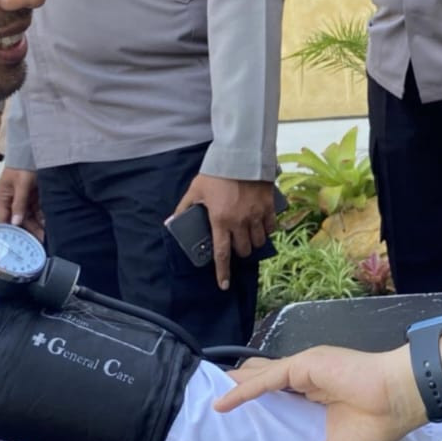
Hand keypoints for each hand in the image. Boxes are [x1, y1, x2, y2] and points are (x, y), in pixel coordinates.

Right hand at [0, 167, 44, 240]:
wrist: (33, 151)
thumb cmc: (23, 165)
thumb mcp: (21, 184)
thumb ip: (19, 203)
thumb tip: (16, 222)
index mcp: (3, 197)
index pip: (3, 218)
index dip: (9, 231)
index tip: (16, 244)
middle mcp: (12, 200)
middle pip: (19, 220)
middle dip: (28, 231)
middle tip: (37, 243)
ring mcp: (24, 198)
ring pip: (29, 217)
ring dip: (36, 226)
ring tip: (45, 238)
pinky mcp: (35, 196)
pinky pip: (38, 211)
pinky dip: (42, 218)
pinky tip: (48, 226)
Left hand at [170, 174, 274, 290]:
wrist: (241, 156)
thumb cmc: (216, 173)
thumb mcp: (196, 190)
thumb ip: (184, 208)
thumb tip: (170, 222)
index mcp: (220, 221)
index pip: (221, 253)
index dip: (222, 272)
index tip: (224, 285)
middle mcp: (239, 222)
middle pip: (243, 250)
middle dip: (239, 252)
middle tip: (235, 245)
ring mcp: (256, 215)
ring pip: (259, 242)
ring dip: (253, 243)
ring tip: (248, 237)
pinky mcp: (268, 207)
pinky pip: (271, 228)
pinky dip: (266, 231)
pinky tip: (261, 226)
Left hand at [214, 345, 424, 440]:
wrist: (399, 398)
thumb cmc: (376, 423)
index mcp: (318, 395)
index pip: (282, 395)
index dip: (259, 401)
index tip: (238, 417)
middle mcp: (309, 379)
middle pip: (267, 381)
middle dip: (243, 388)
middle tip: (217, 402)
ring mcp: (306, 369)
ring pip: (263, 377)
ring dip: (238, 386)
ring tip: (213, 395)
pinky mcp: (305, 365)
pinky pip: (269, 378)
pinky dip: (245, 390)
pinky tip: (225, 402)